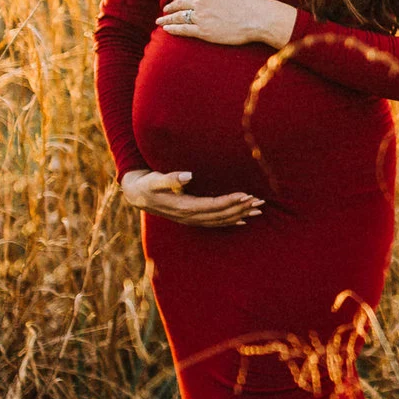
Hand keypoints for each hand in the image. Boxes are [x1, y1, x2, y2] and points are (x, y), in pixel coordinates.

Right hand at [119, 169, 262, 226]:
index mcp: (184, 207)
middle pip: (221, 215)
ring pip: (221, 220)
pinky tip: (244, 220)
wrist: (138, 195)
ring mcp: (192, 220)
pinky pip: (215, 223)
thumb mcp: (155, 179)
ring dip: (240, 215)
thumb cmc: (148, 184)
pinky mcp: (193, 218)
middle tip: (260, 202)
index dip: (230, 202)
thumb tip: (187, 175)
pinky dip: (231, 222)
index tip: (246, 195)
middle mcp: (190, 217)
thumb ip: (170, 178)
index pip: (212, 206)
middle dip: (241, 209)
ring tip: (258, 210)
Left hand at [157, 0, 295, 46]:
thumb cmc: (250, 2)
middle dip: (171, 7)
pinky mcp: (204, 32)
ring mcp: (201, 17)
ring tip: (160, 21)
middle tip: (165, 10)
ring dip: (167, 19)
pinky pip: (184, 30)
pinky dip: (173, 29)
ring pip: (179, 17)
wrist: (259, 18)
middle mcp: (202, 2)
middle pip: (180, 4)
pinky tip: (166, 30)